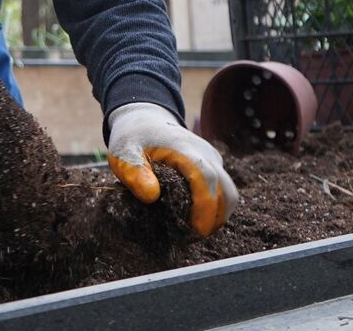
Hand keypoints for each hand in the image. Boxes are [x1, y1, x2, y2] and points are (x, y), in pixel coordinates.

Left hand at [107, 102, 237, 236]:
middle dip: (216, 217)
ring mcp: (212, 158)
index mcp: (184, 149)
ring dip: (218, 214)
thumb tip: (151, 196)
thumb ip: (134, 172)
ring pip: (229, 191)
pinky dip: (216, 205)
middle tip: (193, 236)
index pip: (206, 179)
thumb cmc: (133, 137)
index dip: (205, 207)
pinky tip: (195, 216)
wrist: (145, 117)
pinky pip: (224, 188)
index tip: (196, 230)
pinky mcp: (213, 164)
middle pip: (227, 190)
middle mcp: (205, 153)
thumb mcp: (123, 152)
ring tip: (194, 229)